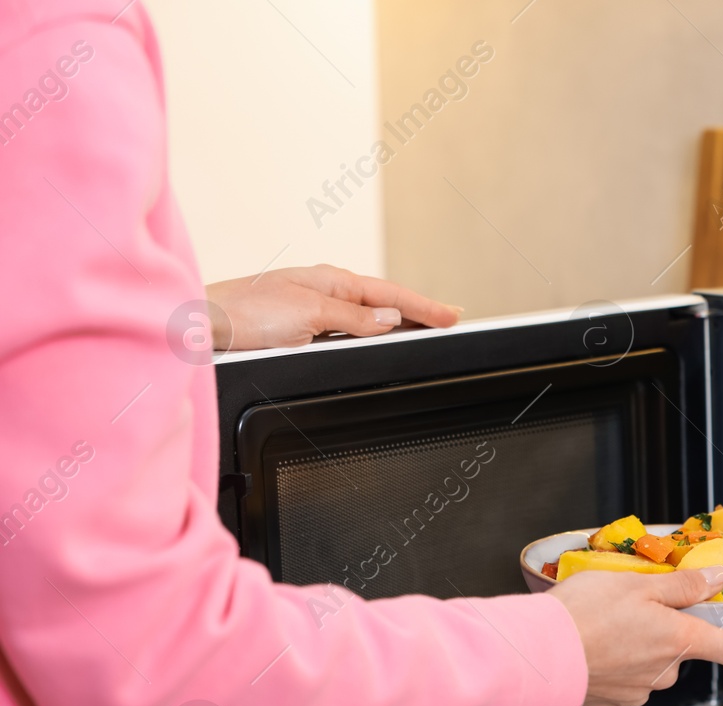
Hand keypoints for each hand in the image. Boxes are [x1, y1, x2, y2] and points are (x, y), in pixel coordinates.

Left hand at [203, 264, 461, 350]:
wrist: (200, 326)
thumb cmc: (245, 314)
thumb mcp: (309, 315)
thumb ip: (354, 318)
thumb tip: (390, 318)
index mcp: (331, 281)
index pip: (391, 295)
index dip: (425, 307)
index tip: (453, 316)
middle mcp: (324, 292)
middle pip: (384, 303)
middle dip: (418, 311)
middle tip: (449, 319)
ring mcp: (312, 309)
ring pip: (367, 317)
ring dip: (396, 322)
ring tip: (424, 329)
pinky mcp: (299, 328)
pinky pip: (348, 329)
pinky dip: (370, 334)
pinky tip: (377, 339)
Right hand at [548, 566, 722, 705]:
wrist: (533, 655)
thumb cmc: (582, 616)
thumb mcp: (638, 585)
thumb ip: (683, 585)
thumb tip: (718, 580)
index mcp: (680, 642)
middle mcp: (664, 673)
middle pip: (683, 652)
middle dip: (668, 630)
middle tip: (639, 606)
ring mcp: (637, 692)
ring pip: (652, 666)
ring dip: (639, 647)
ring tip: (606, 625)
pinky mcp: (610, 702)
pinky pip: (624, 680)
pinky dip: (614, 664)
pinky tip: (593, 648)